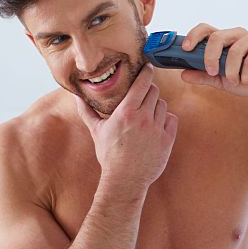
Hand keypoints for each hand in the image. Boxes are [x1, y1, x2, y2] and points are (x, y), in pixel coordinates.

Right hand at [74, 64, 178, 196]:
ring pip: (163, 105)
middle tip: (144, 94)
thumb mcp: (96, 131)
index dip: (147, 72)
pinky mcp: (167, 140)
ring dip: (156, 106)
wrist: (125, 180)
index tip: (147, 68)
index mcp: (126, 112)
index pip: (142, 82)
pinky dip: (166, 120)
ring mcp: (157, 129)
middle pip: (154, 91)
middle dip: (149, 90)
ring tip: (147, 113)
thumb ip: (87, 111)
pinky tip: (156, 125)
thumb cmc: (109, 155)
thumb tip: (75, 97)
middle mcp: (143, 118)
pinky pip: (172, 120)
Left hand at [178, 23, 247, 95]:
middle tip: (212, 72)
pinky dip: (247, 73)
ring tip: (236, 82)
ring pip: (234, 50)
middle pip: (217, 36)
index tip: (185, 49)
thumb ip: (204, 76)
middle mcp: (237, 34)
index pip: (206, 29)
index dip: (194, 35)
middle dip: (210, 57)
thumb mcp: (223, 81)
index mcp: (225, 40)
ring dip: (232, 71)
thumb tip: (183, 74)